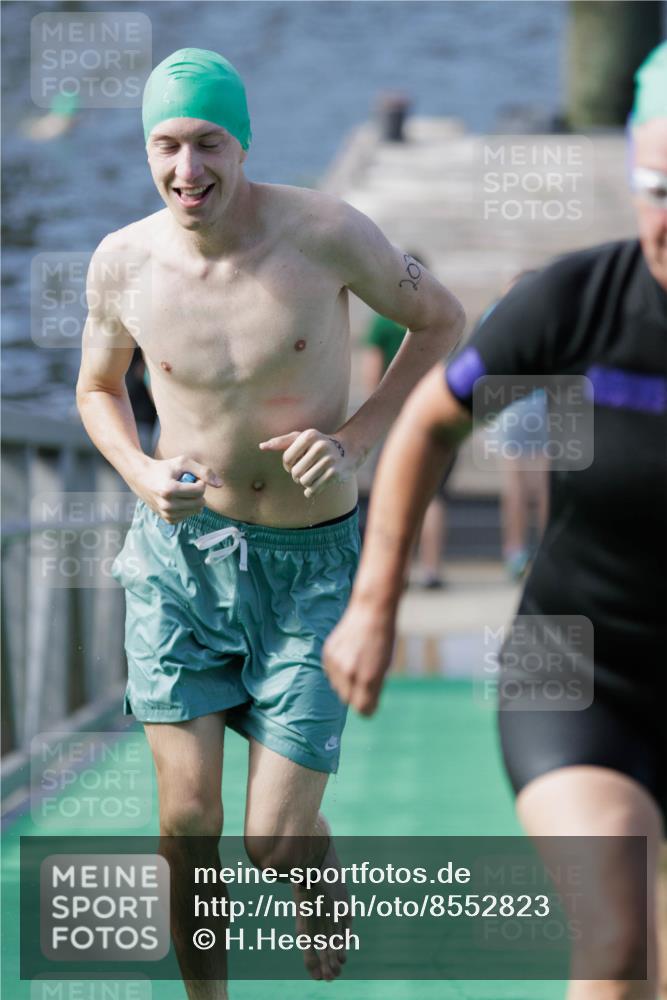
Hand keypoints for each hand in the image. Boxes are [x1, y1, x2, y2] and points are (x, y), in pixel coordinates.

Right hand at [132, 456, 222, 523]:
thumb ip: (204, 471)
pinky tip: (178, 499)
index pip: (200, 490)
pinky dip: (188, 507)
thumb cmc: (164, 468)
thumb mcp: (183, 462)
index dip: (200, 481)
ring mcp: (166, 514)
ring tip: (181, 491)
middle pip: (200, 503)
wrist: (142, 478)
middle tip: (187, 484)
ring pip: (196, 510)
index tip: (191, 476)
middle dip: (198, 492)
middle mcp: (166, 505)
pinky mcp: (168, 520)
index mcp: (169, 490)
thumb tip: (221, 485)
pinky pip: (189, 515)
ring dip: (193, 500)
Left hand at [259, 428, 356, 497]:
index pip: (287, 459)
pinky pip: (314, 489)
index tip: (295, 464)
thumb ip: (281, 442)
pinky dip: (311, 491)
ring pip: (304, 482)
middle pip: (295, 472)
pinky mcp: (335, 473)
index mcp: (309, 435)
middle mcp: (320, 446)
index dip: (287, 466)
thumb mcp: (301, 439)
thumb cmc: (318, 444)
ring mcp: (329, 460)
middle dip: (297, 476)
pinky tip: (315, 486)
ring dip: (305, 483)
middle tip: (305, 472)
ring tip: (311, 477)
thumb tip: (261, 446)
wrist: (349, 450)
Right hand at [322, 600, 395, 715]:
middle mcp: (349, 673)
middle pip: (348, 700)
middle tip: (366, 678)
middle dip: (356, 694)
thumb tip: (365, 708)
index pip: (363, 709)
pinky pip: (330, 673)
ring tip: (357, 663)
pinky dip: (338, 670)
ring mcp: (336, 664)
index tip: (372, 702)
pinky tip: (347, 656)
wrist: (370, 611)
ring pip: (337, 687)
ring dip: (346, 682)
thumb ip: (374, 689)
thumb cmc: (383, 639)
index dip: (368, 708)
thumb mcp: (385, 667)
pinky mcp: (327, 655)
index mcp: (368, 678)